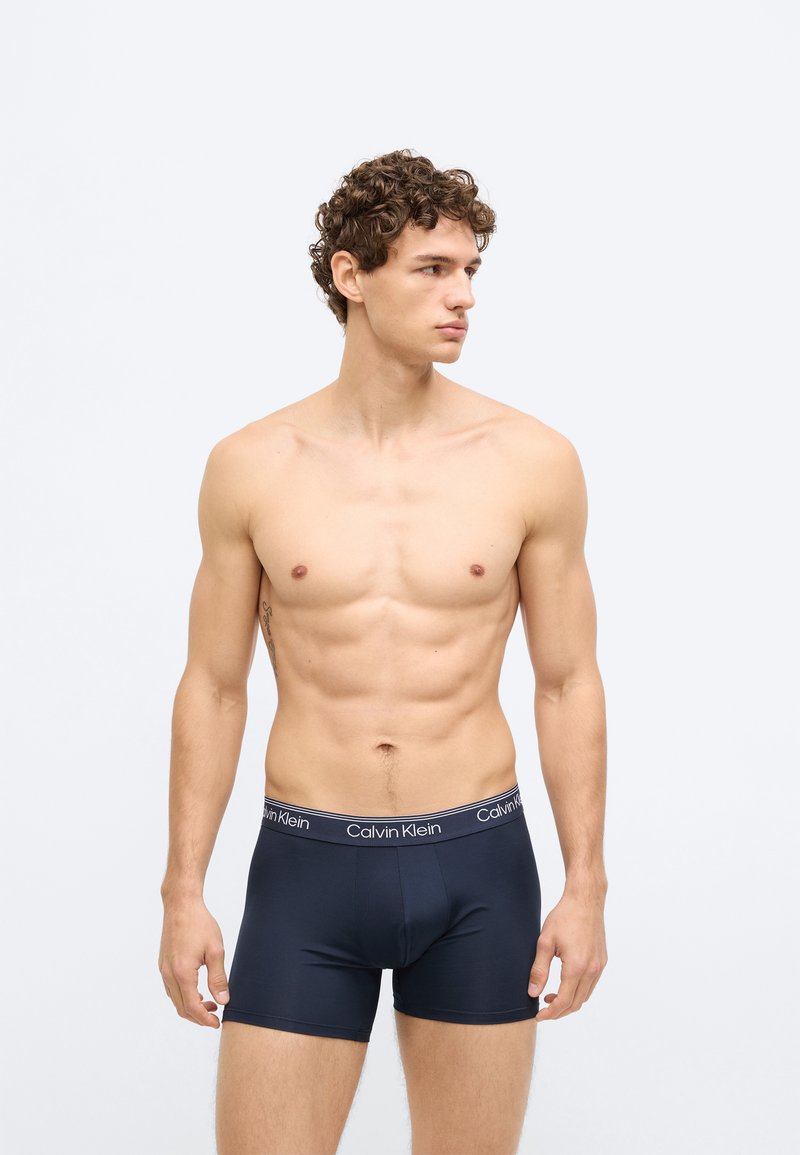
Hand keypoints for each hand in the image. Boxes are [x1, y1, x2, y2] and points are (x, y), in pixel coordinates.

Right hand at [158, 896, 229, 1027]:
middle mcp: (169, 974)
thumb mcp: (215, 950)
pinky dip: (184, 996)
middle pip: (181, 1008)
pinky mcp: (163, 964)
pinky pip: (171, 989)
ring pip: (175, 1000)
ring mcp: (164, 970)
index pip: (192, 1007)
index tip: (217, 1023)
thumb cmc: (199, 923)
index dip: (205, 1019)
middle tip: (216, 1015)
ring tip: (210, 1003)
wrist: (181, 905)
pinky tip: (197, 991)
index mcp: (182, 973)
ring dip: (191, 1007)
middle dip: (198, 1016)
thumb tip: (223, 1000)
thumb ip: (218, 978)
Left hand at [527, 888, 607, 1020]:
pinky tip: (565, 984)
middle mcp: (591, 970)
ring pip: (585, 996)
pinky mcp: (602, 961)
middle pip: (576, 1003)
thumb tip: (533, 993)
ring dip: (569, 1002)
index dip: (550, 1013)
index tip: (538, 1015)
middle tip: (543, 1010)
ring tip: (551, 996)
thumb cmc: (564, 917)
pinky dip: (578, 991)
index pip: (563, 1001)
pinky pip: (591, 985)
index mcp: (577, 967)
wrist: (585, 900)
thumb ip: (539, 970)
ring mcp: (599, 966)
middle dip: (559, 1011)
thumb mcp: (545, 942)